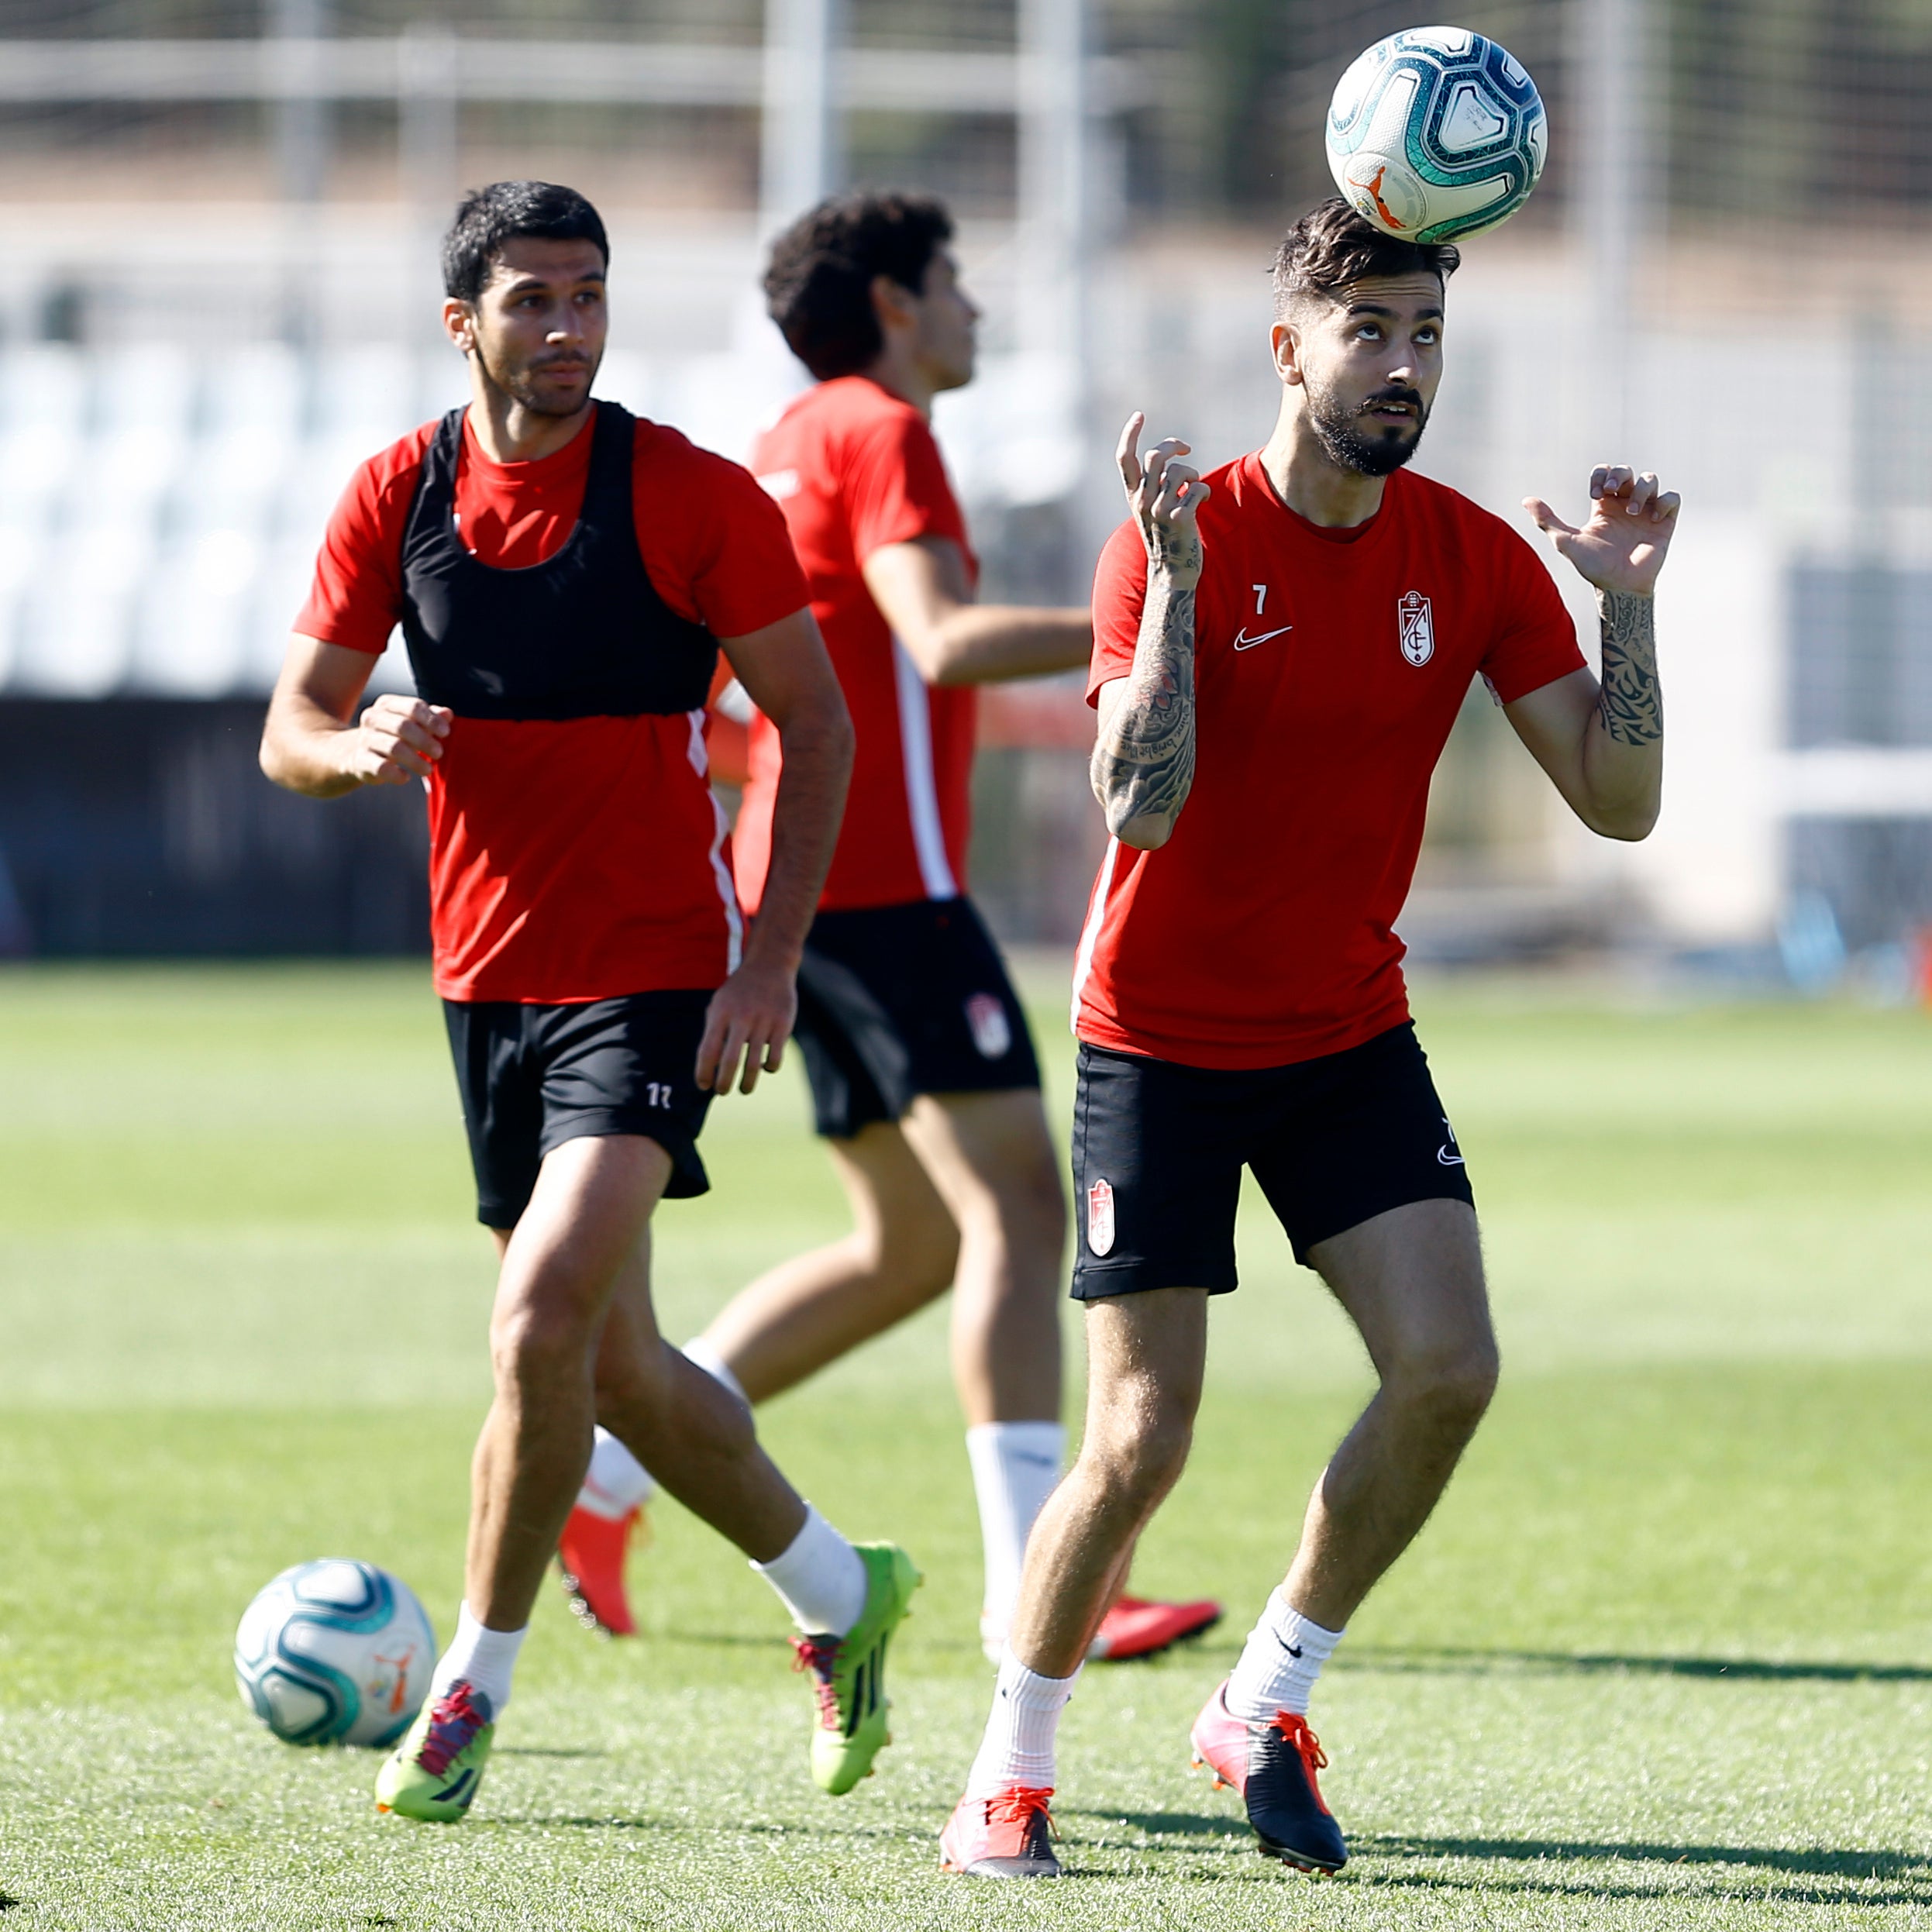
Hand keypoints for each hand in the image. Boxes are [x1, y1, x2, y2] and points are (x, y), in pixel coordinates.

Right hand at [339, 694, 450, 785]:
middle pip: (403, 726)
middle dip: (424, 740)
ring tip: (428, 769)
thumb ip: (431, 718)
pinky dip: (396, 774)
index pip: (413, 707)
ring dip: (415, 760)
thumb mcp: (413, 723)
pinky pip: (381, 767)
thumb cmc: (395, 736)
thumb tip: (448, 714)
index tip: (445, 733)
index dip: (432, 720)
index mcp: (387, 704)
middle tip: (439, 753)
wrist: (359, 754)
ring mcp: (365, 739)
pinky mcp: (361, 760)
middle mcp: (373, 718)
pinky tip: (406, 777)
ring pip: (394, 747)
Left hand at [695, 955, 796, 1095]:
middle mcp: (741, 1018)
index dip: (703, 1072)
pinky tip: (764, 1067)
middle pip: (730, 1061)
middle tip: (721, 1092)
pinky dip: (769, 1068)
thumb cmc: (739, 991)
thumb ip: (714, 1031)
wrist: (769, 965)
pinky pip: (775, 1057)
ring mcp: (763, 1022)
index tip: (703, 1085)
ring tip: (744, 1090)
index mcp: (721, 1013)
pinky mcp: (783, 1025)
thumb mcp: (719, 1004)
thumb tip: (708, 1066)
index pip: (708, 1050)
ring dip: (747, 1083)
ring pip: (754, 1064)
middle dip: (723, 1083)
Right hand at [1118, 412, 1209, 583]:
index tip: (1139, 415)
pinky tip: (1203, 502)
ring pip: (1181, 472)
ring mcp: (1160, 511)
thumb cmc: (1164, 535)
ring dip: (1193, 475)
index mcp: (1133, 495)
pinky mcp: (1181, 518)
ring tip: (1194, 488)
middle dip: (1174, 446)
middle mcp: (1142, 501)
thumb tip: (1171, 455)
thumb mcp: (1149, 508)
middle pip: (1156, 456)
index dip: (1130, 433)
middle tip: (1186, 450)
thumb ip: (1153, 483)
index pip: (1124, 459)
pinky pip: (1198, 488)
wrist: (1171, 571)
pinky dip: (1204, 491)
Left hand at [1525, 467, 1680, 595]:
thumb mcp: (1566, 541)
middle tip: (1611, 491)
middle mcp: (1625, 505)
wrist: (1618, 587)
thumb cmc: (1593, 567)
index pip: (1605, 473)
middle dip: (1620, 474)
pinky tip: (1653, 519)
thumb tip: (1525, 500)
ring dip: (1642, 490)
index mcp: (1604, 507)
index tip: (1596, 492)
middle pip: (1628, 471)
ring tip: (1633, 512)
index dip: (1602, 474)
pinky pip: (1672, 498)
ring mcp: (1646, 512)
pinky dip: (1664, 502)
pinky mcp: (1665, 523)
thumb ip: (1547, 520)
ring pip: (1651, 480)